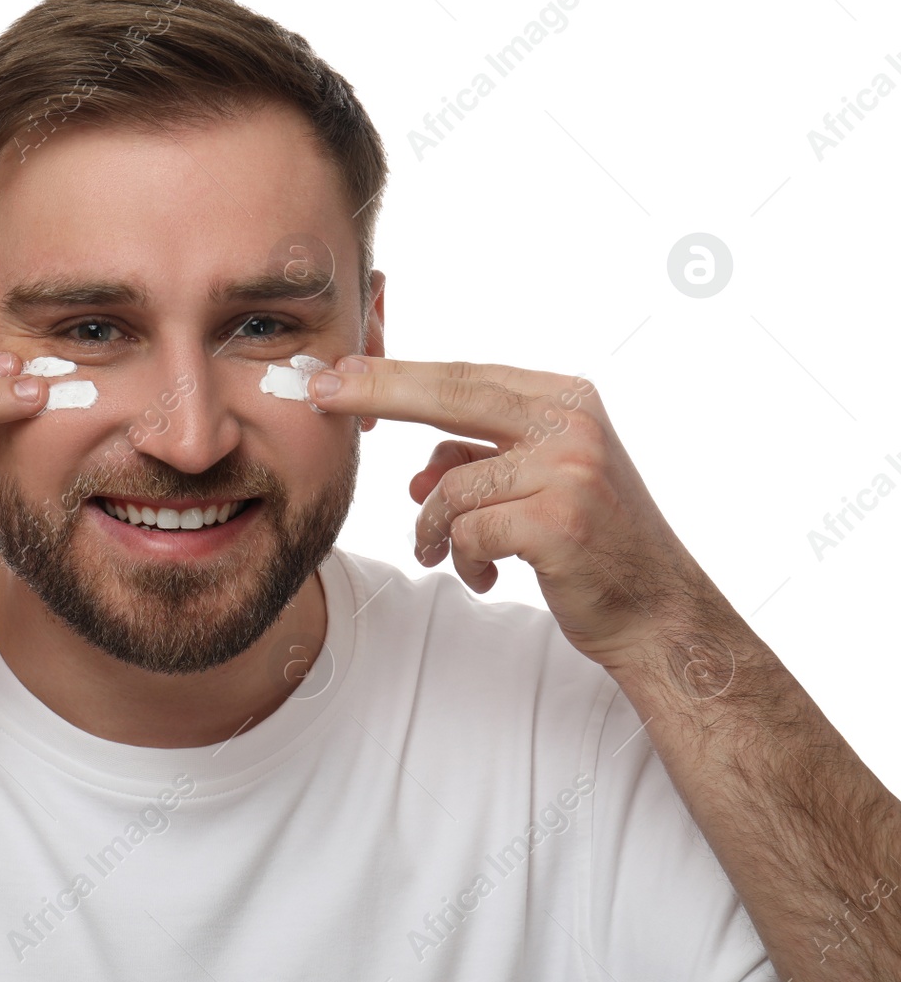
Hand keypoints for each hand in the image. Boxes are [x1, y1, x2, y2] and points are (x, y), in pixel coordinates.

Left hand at [308, 357, 718, 666]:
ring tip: (449, 553)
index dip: (394, 374)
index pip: (464, 375)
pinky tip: (483, 575)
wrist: (658, 612)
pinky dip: (463, 559)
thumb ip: (483, 458)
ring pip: (450, 485)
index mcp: (566, 399)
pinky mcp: (559, 521)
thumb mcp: (541, 481)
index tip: (337, 370)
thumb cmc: (593, 544)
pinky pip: (468, 532)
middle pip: (450, 394)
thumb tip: (419, 469)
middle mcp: (571, 423)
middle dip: (376, 392)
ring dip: (434, 528)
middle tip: (322, 393)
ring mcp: (569, 470)